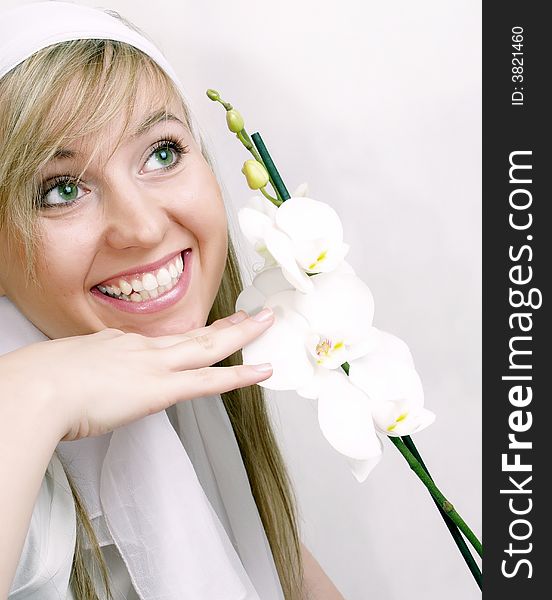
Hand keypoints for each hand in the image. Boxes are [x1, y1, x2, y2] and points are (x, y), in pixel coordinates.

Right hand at [1, 308, 273, 440]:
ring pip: (209, 346)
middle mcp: (142, 348)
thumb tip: (80, 385)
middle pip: (194, 333)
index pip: (166, 340)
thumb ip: (82, 374)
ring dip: (241, 335)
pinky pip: (210, 381)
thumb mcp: (63, 370)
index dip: (191, 335)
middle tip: (252, 315)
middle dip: (226, 324)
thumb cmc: (38, 382)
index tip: (205, 330)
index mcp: (118, 344)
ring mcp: (154, 365)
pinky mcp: (160, 389)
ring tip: (266, 325)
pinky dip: (239, 376)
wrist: (35, 389)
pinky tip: (260, 372)